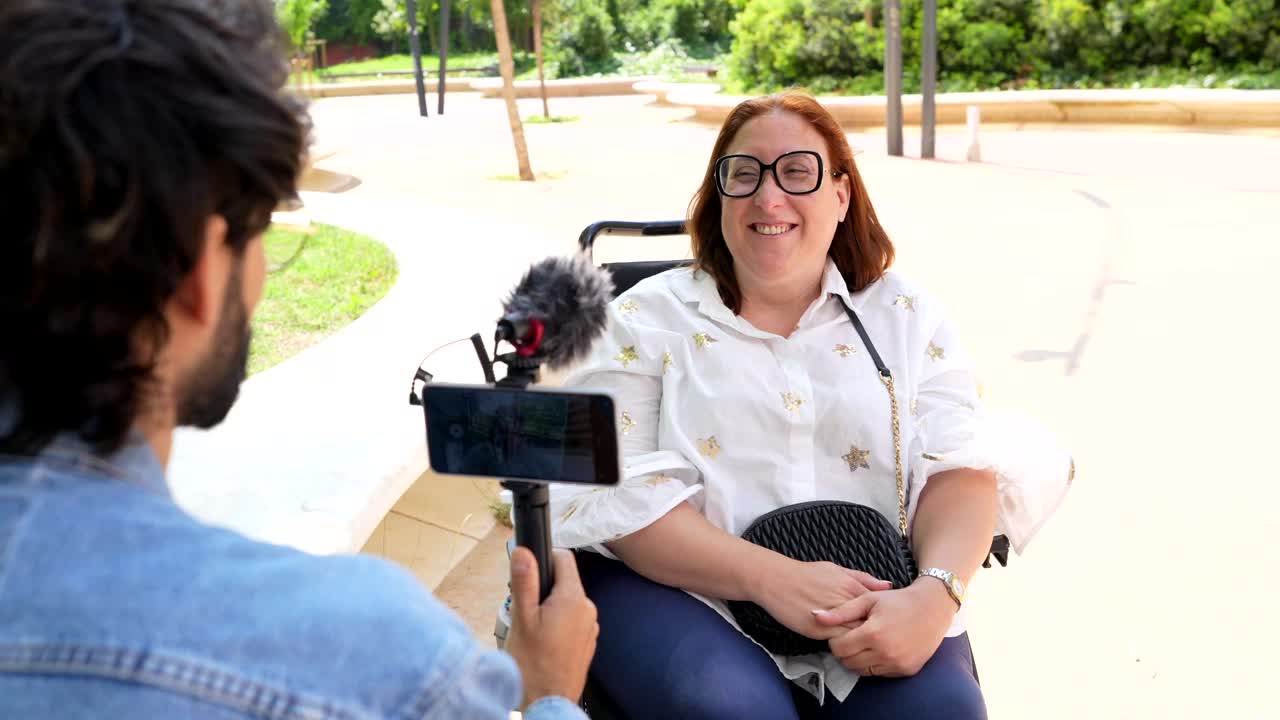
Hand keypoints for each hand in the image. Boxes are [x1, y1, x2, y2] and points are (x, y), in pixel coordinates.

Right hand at [504, 548, 598, 706]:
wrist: (548, 703)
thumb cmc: (533, 664)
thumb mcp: (522, 618)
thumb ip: (524, 581)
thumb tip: (523, 551)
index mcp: (573, 598)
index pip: (564, 558)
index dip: (544, 558)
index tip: (528, 571)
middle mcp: (587, 609)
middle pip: (564, 582)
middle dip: (542, 589)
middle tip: (524, 610)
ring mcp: (590, 627)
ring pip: (566, 603)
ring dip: (548, 609)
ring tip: (532, 631)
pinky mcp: (587, 642)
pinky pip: (571, 622)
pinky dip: (557, 625)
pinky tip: (543, 643)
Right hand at [752, 557, 892, 641]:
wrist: (776, 580)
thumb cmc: (805, 574)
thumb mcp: (836, 569)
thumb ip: (863, 579)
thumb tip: (888, 586)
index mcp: (852, 587)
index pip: (877, 609)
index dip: (882, 618)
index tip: (883, 623)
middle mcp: (845, 602)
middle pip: (870, 623)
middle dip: (875, 631)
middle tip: (878, 638)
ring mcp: (833, 618)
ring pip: (856, 635)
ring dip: (860, 641)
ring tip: (862, 644)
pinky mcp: (819, 630)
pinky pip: (839, 642)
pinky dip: (845, 645)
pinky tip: (845, 646)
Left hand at [814, 579, 956, 676]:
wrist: (932, 608)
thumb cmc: (897, 600)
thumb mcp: (868, 599)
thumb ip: (841, 611)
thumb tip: (815, 615)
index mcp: (873, 634)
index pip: (839, 648)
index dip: (835, 640)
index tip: (841, 631)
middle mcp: (885, 653)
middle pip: (848, 662)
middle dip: (845, 650)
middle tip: (852, 637)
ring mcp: (897, 664)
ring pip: (862, 671)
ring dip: (859, 659)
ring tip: (865, 642)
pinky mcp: (906, 670)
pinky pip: (880, 673)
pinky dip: (874, 663)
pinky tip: (879, 648)